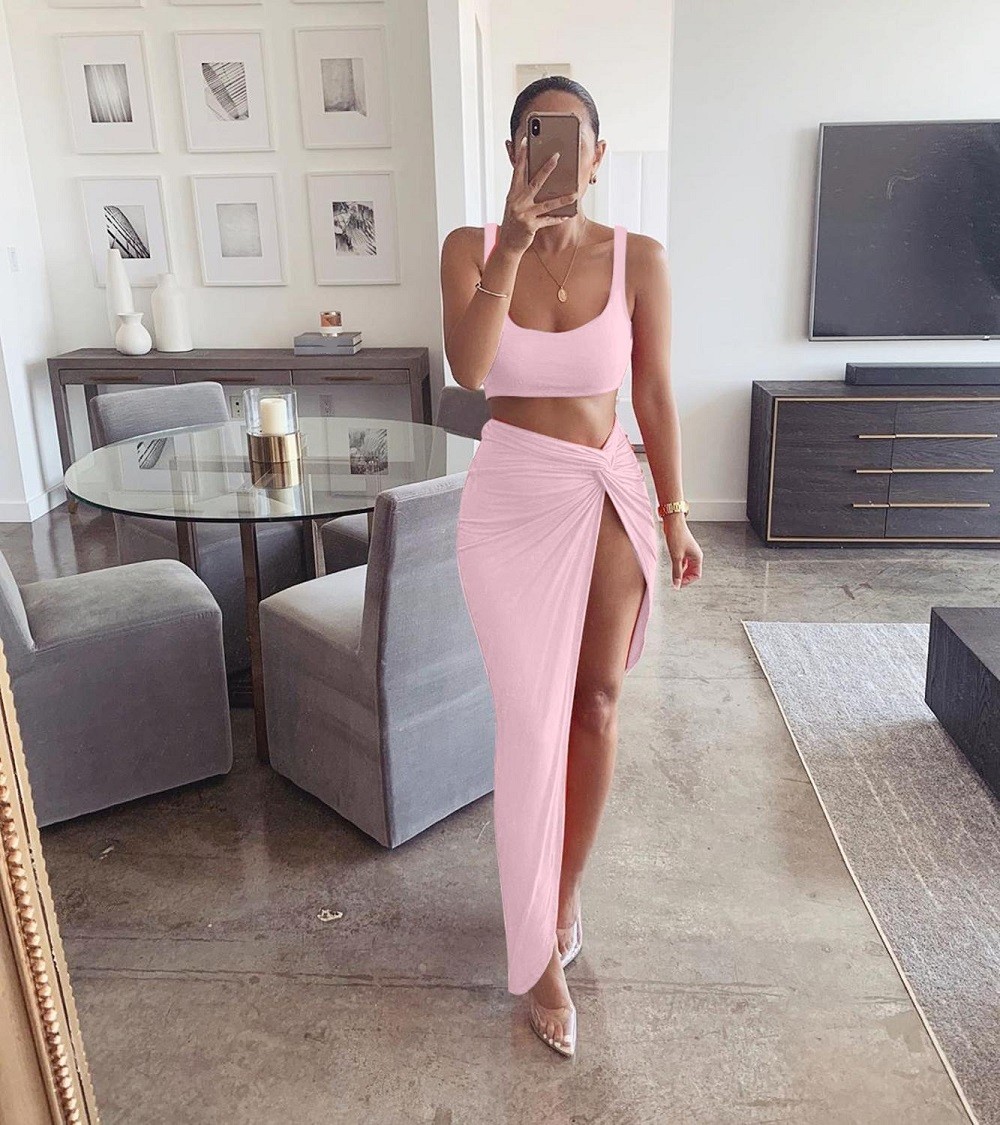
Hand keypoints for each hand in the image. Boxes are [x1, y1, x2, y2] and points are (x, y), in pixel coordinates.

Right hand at [497, 134, 578, 254]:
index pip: (517, 171)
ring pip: (547, 203)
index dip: (521, 156)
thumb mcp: (514, 204)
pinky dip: (558, 218)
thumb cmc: (514, 222)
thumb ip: (523, 191)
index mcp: (512, 193)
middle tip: (557, 156)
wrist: (508, 245)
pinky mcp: (530, 226)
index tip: (526, 141)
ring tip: (575, 193)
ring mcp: (523, 214)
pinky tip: (568, 215)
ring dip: (562, 198)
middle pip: (535, 182)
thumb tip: (538, 178)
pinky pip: (548, 220)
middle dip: (547, 168)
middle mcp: (517, 202)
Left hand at [661, 517, 702, 589]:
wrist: (673, 522)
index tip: (678, 584)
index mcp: (697, 557)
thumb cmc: (677, 536)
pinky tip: (671, 566)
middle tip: (675, 581)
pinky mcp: (683, 549)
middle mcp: (695, 555)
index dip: (688, 581)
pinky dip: (678, 566)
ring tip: (673, 574)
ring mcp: (689, 552)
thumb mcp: (676, 557)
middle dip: (684, 577)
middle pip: (692, 572)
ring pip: (687, 567)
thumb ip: (676, 572)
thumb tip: (677, 585)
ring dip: (680, 572)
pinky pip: (682, 562)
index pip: (696, 575)